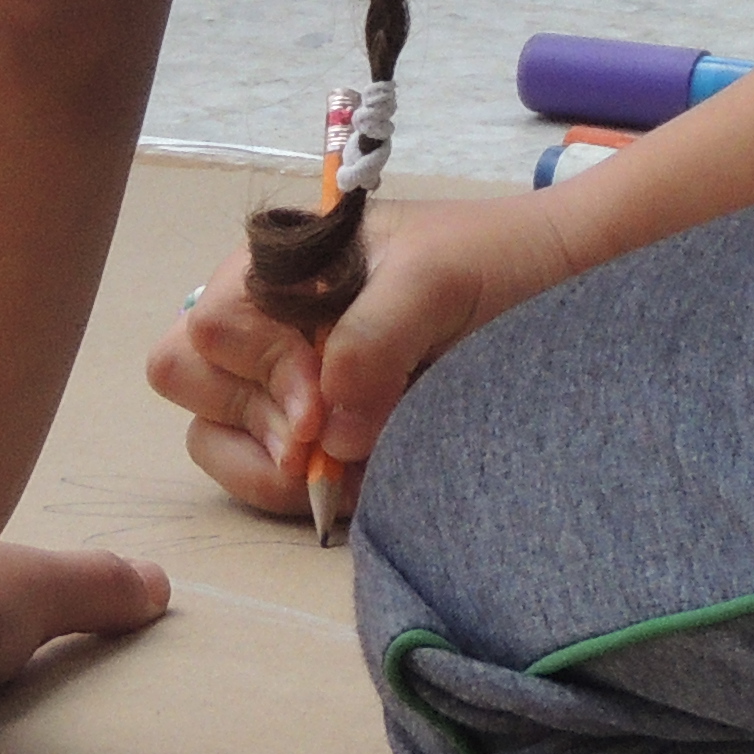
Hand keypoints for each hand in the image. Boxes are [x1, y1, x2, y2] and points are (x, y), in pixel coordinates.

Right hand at [149, 193, 583, 530]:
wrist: (566, 287)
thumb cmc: (500, 264)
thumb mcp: (437, 281)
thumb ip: (372, 338)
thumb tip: (331, 432)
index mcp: (284, 265)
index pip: (215, 326)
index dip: (263, 374)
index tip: (323, 407)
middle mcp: (270, 319)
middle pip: (188, 374)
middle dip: (253, 419)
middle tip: (324, 440)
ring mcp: (289, 380)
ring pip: (213, 432)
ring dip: (268, 461)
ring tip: (344, 466)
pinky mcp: (319, 434)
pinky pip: (261, 472)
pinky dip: (293, 488)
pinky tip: (356, 482)